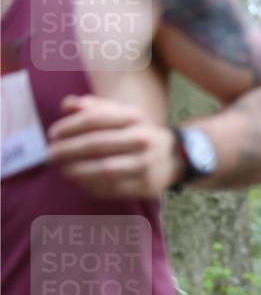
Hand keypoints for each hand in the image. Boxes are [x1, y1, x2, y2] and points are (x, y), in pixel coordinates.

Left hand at [47, 95, 183, 199]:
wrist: (175, 158)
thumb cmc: (137, 133)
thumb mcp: (121, 114)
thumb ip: (93, 107)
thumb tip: (67, 105)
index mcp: (135, 118)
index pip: (94, 119)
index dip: (68, 127)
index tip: (53, 134)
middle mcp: (143, 140)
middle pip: (96, 145)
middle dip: (67, 150)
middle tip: (51, 155)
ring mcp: (145, 165)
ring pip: (103, 169)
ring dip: (77, 171)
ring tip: (64, 170)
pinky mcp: (145, 187)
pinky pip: (112, 189)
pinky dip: (91, 186)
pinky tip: (81, 182)